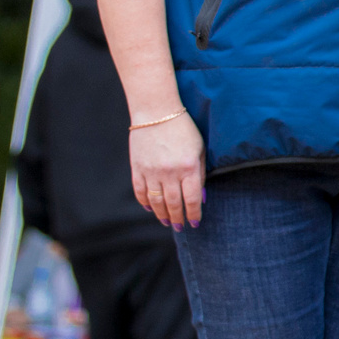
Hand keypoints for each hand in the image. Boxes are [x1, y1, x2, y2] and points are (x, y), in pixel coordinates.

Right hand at [129, 113, 206, 228]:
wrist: (157, 112)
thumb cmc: (184, 129)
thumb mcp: (200, 150)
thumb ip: (200, 174)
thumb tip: (200, 198)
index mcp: (189, 167)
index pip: (191, 199)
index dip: (193, 215)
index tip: (195, 223)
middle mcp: (170, 172)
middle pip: (173, 204)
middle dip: (178, 218)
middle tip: (180, 227)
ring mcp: (151, 171)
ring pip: (156, 201)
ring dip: (162, 214)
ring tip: (167, 221)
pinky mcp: (137, 168)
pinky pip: (140, 191)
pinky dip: (145, 202)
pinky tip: (151, 208)